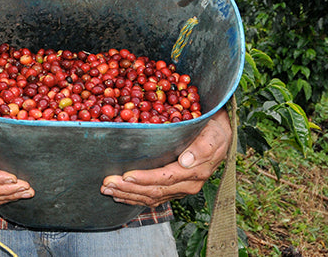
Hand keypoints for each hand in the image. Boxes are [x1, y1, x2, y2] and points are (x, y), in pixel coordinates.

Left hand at [100, 108, 231, 206]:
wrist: (221, 135)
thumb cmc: (214, 130)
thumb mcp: (213, 135)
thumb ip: (201, 148)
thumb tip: (186, 161)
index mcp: (195, 172)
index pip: (166, 178)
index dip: (145, 178)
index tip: (126, 175)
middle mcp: (186, 184)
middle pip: (154, 190)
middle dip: (129, 188)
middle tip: (107, 183)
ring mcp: (179, 189)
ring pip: (150, 196)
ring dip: (127, 194)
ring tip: (107, 189)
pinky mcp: (173, 188)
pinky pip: (152, 197)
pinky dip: (134, 197)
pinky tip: (119, 196)